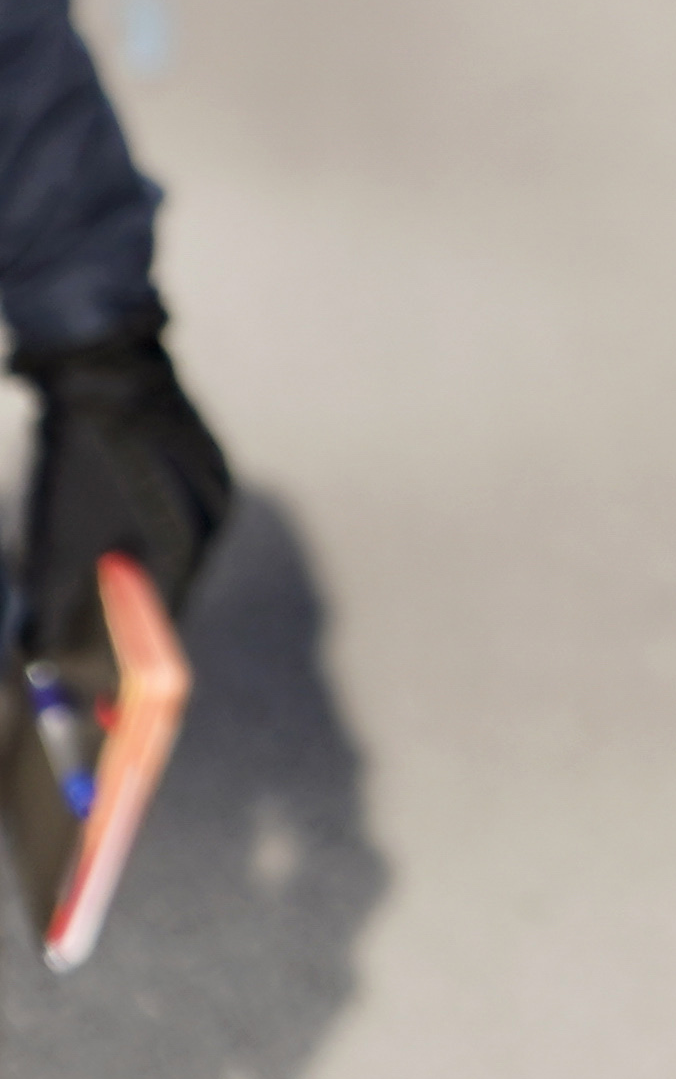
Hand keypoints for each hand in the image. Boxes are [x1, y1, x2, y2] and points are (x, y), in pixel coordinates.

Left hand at [17, 324, 231, 693]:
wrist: (103, 365)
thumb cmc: (74, 453)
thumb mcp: (56, 537)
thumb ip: (64, 601)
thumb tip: (58, 665)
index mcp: (184, 537)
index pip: (159, 623)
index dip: (129, 671)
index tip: (108, 714)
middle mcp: (213, 518)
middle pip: (171, 595)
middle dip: (132, 630)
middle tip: (93, 665)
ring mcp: (217, 490)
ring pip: (176, 559)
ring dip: (138, 584)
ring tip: (96, 597)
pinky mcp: (209, 469)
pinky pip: (181, 524)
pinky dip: (148, 543)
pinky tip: (116, 540)